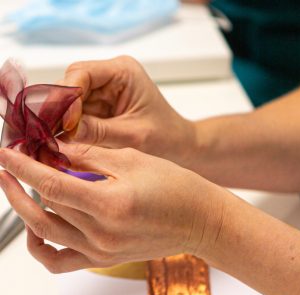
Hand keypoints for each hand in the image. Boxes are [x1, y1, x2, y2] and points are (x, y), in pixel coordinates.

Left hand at [0, 144, 224, 272]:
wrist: (200, 219)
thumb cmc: (177, 187)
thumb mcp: (133, 159)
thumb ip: (89, 156)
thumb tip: (56, 150)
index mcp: (110, 205)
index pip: (51, 184)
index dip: (22, 167)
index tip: (5, 155)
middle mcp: (102, 234)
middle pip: (44, 206)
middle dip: (21, 182)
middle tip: (11, 166)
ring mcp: (101, 251)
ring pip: (46, 230)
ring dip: (26, 207)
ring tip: (21, 187)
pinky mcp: (104, 259)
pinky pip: (59, 261)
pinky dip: (41, 246)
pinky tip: (38, 229)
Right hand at [60, 56, 195, 163]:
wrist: (178, 145)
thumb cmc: (165, 137)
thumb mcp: (132, 136)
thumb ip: (97, 132)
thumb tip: (62, 132)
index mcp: (123, 71)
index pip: (82, 73)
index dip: (67, 96)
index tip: (63, 122)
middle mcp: (110, 75)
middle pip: (70, 83)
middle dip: (59, 108)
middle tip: (49, 133)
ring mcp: (103, 89)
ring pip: (69, 99)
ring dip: (61, 119)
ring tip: (54, 140)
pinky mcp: (99, 105)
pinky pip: (76, 113)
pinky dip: (68, 126)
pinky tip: (63, 140)